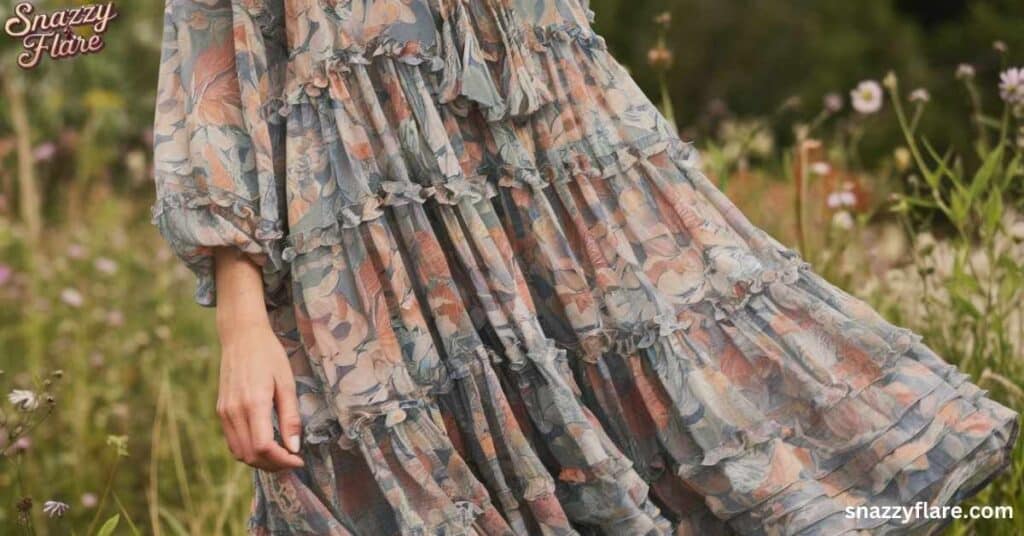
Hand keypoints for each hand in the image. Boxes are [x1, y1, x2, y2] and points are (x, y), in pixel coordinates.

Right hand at [216, 322, 304, 471]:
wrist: (241, 337)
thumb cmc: (269, 356)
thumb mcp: (286, 382)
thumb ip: (290, 416)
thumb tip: (294, 448)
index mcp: (253, 403)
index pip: (263, 447)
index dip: (282, 460)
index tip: (299, 460)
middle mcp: (234, 411)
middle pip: (250, 455)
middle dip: (273, 465)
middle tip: (292, 460)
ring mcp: (224, 412)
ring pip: (239, 453)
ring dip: (260, 461)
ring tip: (281, 456)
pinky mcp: (221, 411)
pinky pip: (232, 441)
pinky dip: (248, 451)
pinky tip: (265, 445)